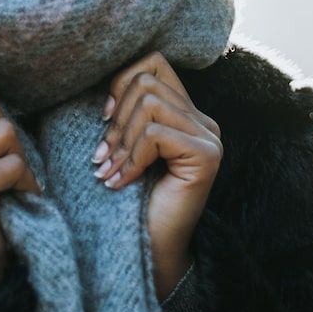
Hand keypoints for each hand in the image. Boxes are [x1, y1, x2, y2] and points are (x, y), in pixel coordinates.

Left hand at [92, 52, 221, 298]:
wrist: (149, 248)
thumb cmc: (130, 199)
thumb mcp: (123, 144)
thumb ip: (125, 110)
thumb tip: (104, 80)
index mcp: (186, 113)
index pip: (154, 63)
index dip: (120, 83)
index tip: (103, 119)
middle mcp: (204, 120)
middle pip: (147, 81)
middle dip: (115, 119)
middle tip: (102, 156)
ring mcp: (210, 137)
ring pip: (149, 103)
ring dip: (121, 140)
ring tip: (110, 170)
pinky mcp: (207, 156)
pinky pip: (155, 133)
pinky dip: (131, 158)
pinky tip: (122, 182)